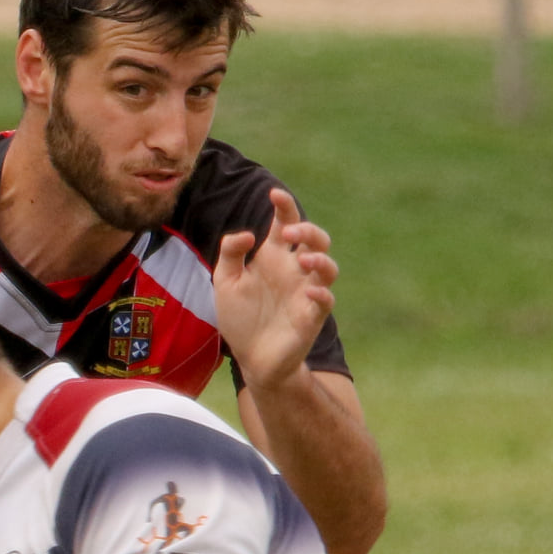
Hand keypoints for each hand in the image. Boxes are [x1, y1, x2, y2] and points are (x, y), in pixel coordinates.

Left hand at [214, 188, 338, 393]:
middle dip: (306, 228)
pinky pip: (326, 300)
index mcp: (273, 257)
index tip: (274, 194)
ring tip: (302, 260)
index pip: (285, 222)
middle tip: (287, 233)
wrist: (251, 359)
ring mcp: (305, 292)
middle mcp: (294, 270)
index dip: (284, 205)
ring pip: (327, 266)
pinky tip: (310, 291)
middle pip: (314, 238)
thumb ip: (230, 253)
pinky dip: (322, 293)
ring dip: (319, 257)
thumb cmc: (240, 319)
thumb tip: (248, 234)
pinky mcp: (312, 316)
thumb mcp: (224, 282)